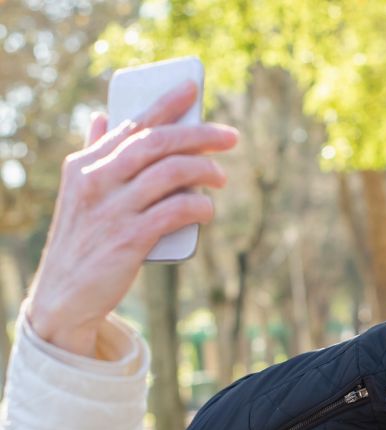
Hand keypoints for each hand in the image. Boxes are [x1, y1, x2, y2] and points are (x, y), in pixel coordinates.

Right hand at [25, 82, 237, 356]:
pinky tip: (208, 209)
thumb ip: (94, 156)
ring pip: (169, 173)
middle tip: (230, 136)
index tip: (192, 88)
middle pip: (156, 143)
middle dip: (198, 135)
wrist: (65, 294)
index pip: (131, 124)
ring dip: (203, 170)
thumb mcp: (80, 194)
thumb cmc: (82, 243)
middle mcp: (97, 180)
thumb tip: (100, 117)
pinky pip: (174, 211)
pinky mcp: (129, 239)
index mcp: (85, 164)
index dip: (165, 104)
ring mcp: (113, 209)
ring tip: (221, 176)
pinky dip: (197, 206)